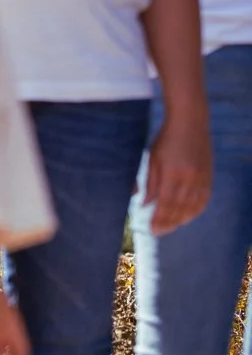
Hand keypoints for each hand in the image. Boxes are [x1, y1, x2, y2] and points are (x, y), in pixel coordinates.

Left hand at [145, 115, 211, 234]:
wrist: (190, 123)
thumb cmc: (165, 139)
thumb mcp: (152, 159)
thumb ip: (150, 183)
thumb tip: (145, 205)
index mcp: (173, 173)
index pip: (166, 204)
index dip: (159, 219)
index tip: (152, 229)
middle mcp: (190, 178)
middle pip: (179, 208)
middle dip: (168, 222)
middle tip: (159, 232)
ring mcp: (202, 178)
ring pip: (193, 206)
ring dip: (181, 219)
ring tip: (170, 227)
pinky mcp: (209, 176)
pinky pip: (204, 199)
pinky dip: (195, 210)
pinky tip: (187, 216)